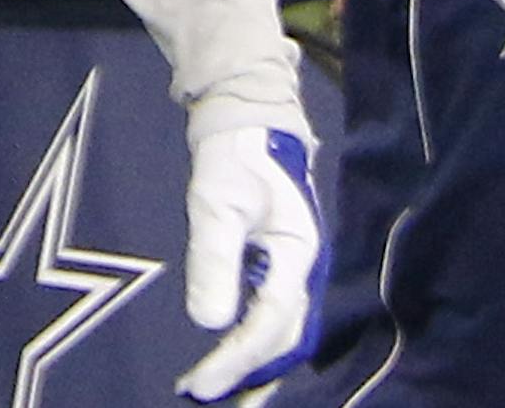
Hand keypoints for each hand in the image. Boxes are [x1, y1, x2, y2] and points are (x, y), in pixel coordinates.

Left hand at [176, 126, 326, 402]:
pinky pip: (271, 317)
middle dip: (249, 374)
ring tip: (215, 389)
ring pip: (281, 333)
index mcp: (297, 255)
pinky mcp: (278, 267)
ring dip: (253, 364)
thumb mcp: (216, 202)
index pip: (270, 324)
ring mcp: (293, 269)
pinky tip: (227, 356)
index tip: (201, 384)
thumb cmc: (233, 158)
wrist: (246, 124)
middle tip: (204, 394)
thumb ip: (214, 258)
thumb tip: (209, 322)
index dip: (237, 359)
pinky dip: (252, 343)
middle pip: (284, 340)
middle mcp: (303, 269)